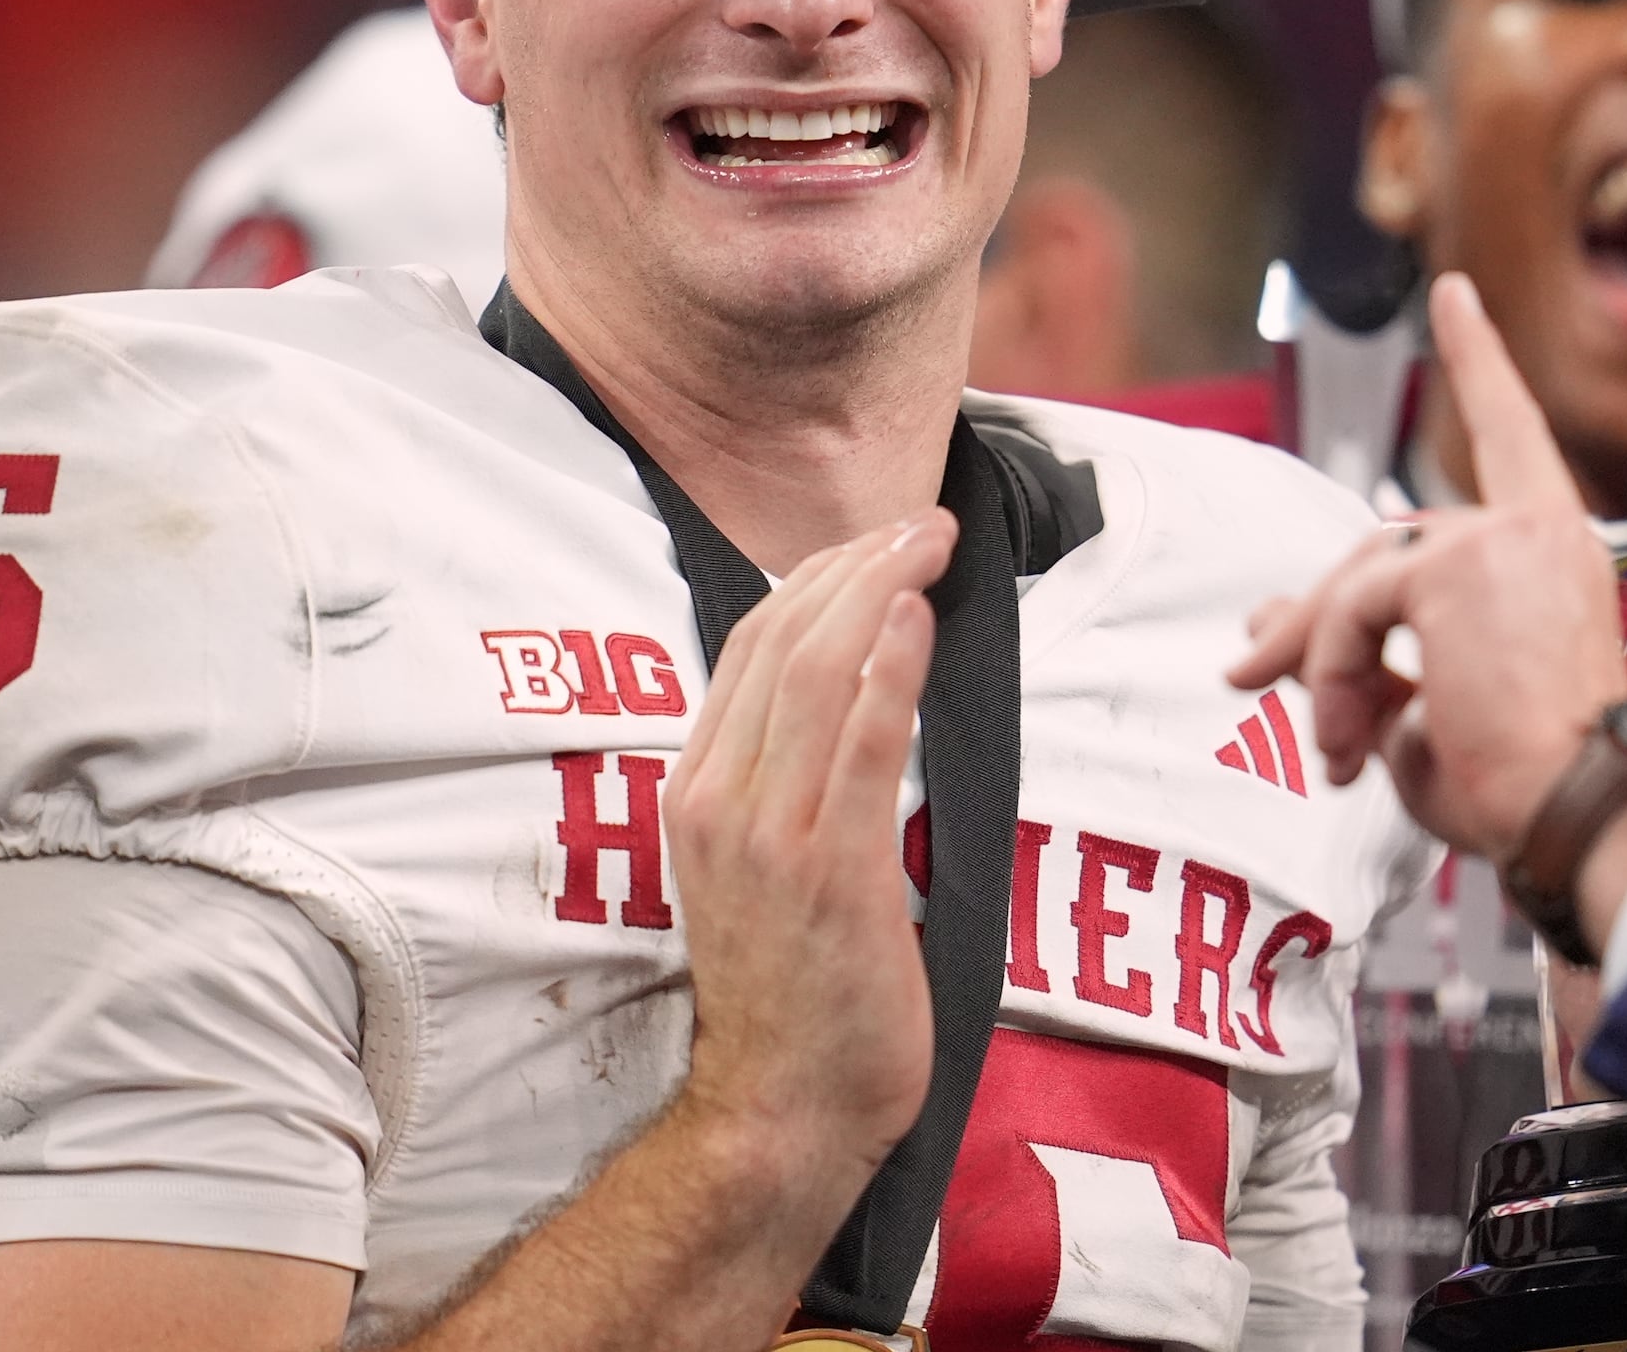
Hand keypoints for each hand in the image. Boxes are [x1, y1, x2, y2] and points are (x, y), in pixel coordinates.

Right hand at [665, 510, 947, 1189]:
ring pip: (814, 670)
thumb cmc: (789, 989)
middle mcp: (718, 800)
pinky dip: (890, 669)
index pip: (745, 647)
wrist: (782, 1104)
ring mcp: (770, 834)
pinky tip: (920, 620)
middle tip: (921, 522)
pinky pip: (860, 743)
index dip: (813, 578)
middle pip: (778, 638)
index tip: (872, 540)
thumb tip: (838, 696)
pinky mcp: (830, 870)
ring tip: (931, 542)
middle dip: (854, 563)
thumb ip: (778, 782)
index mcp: (694, 791)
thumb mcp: (753, 866)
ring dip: (879, 589)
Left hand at [1231, 273, 1626, 857]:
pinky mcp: (1452, 568)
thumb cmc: (1530, 784)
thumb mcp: (1435, 710)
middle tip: (1252, 675)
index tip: (1454, 298)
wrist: (1575, 814)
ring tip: (1335, 747)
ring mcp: (1497, 540)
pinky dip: (1336, 673)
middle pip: (1386, 540)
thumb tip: (1267, 628)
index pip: (1511, 434)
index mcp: (1556, 552)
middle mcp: (1537, 529)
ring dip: (1325, 665)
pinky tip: (1354, 737)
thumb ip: (1369, 658)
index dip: (1478, 360)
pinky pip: (1354, 608)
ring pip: (1359, 578)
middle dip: (1314, 617)